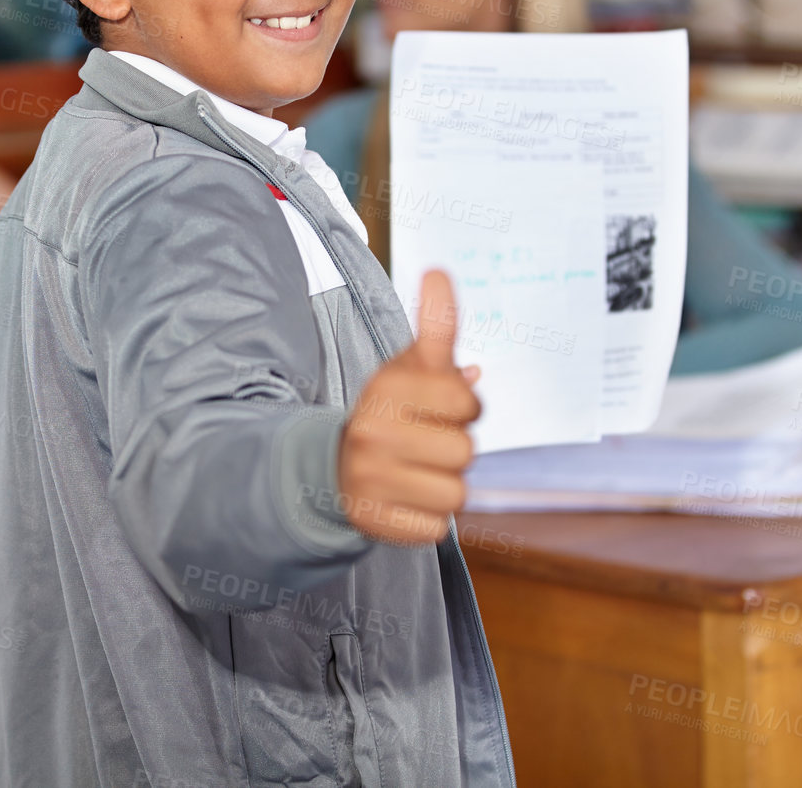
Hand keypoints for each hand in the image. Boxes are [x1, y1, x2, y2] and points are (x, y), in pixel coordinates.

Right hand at [338, 269, 481, 546]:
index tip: (445, 405)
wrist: (336, 468)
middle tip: (427, 442)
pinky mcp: (372, 520)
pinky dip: (428, 518)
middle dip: (456, 448)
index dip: (465, 406)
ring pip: (455, 493)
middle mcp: (372, 431)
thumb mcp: (410, 368)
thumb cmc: (392, 412)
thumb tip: (439, 275)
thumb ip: (435, 327)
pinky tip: (406, 499)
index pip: (465, 400)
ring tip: (418, 471)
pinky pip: (436, 527)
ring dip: (445, 485)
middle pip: (465, 451)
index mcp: (386, 388)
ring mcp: (369, 478)